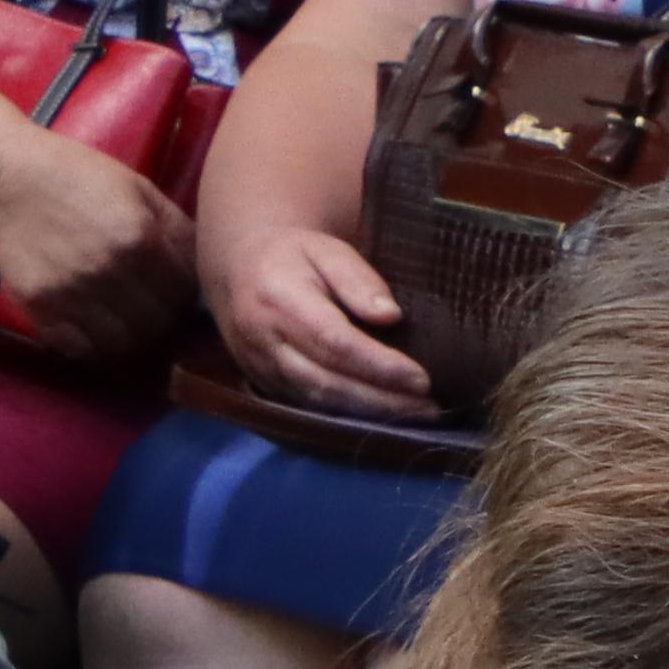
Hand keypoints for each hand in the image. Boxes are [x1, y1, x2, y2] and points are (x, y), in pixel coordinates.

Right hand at [0, 116, 190, 366]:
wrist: (6, 174)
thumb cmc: (76, 175)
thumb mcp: (138, 188)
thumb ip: (178, 228)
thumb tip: (209, 264)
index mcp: (139, 239)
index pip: (185, 293)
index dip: (186, 294)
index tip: (176, 289)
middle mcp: (107, 270)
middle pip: (160, 323)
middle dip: (164, 317)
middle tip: (154, 306)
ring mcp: (71, 292)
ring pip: (125, 343)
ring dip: (133, 336)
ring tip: (127, 318)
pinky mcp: (40, 305)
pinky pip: (81, 349)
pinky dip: (95, 345)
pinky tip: (98, 327)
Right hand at [207, 221, 427, 416]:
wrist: (238, 269)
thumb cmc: (294, 257)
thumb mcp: (327, 250)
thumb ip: (357, 279)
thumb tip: (390, 315)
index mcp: (278, 298)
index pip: (334, 342)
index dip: (380, 366)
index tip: (423, 379)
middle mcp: (262, 338)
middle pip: (326, 381)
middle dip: (382, 401)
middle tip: (431, 408)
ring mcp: (259, 365)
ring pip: (317, 401)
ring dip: (370, 416)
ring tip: (418, 415)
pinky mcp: (263, 384)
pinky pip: (308, 408)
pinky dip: (349, 418)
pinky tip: (385, 418)